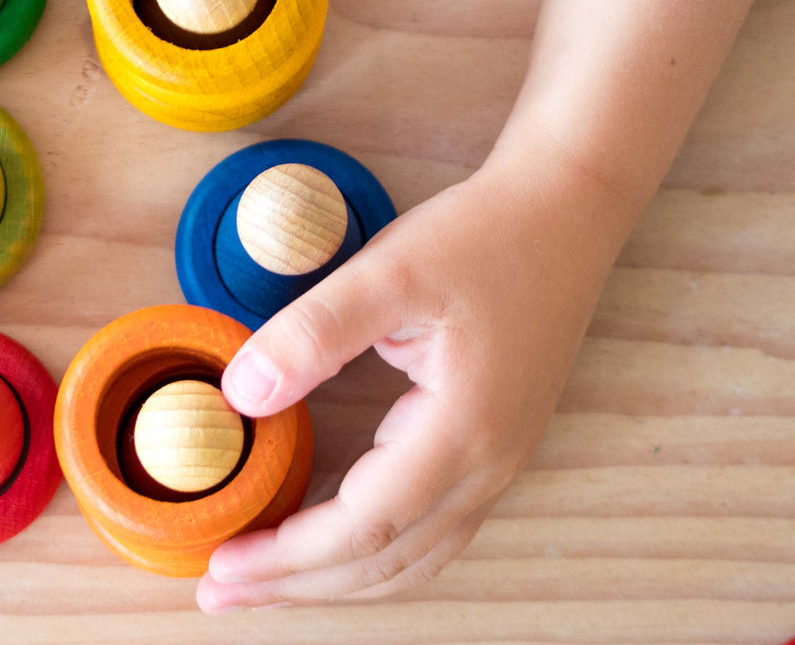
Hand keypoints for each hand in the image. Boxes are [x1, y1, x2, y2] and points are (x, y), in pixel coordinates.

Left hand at [196, 148, 627, 611]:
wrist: (564, 213)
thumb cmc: (485, 236)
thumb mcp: (391, 274)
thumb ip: (314, 334)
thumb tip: (241, 397)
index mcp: (465, 428)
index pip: (363, 526)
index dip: (287, 557)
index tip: (221, 566)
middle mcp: (492, 462)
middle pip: (387, 560)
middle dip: (301, 584)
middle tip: (224, 590)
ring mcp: (504, 457)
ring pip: (416, 553)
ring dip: (340, 577)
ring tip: (276, 580)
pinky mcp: (501, 439)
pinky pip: (437, 525)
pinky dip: (381, 548)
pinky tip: (343, 534)